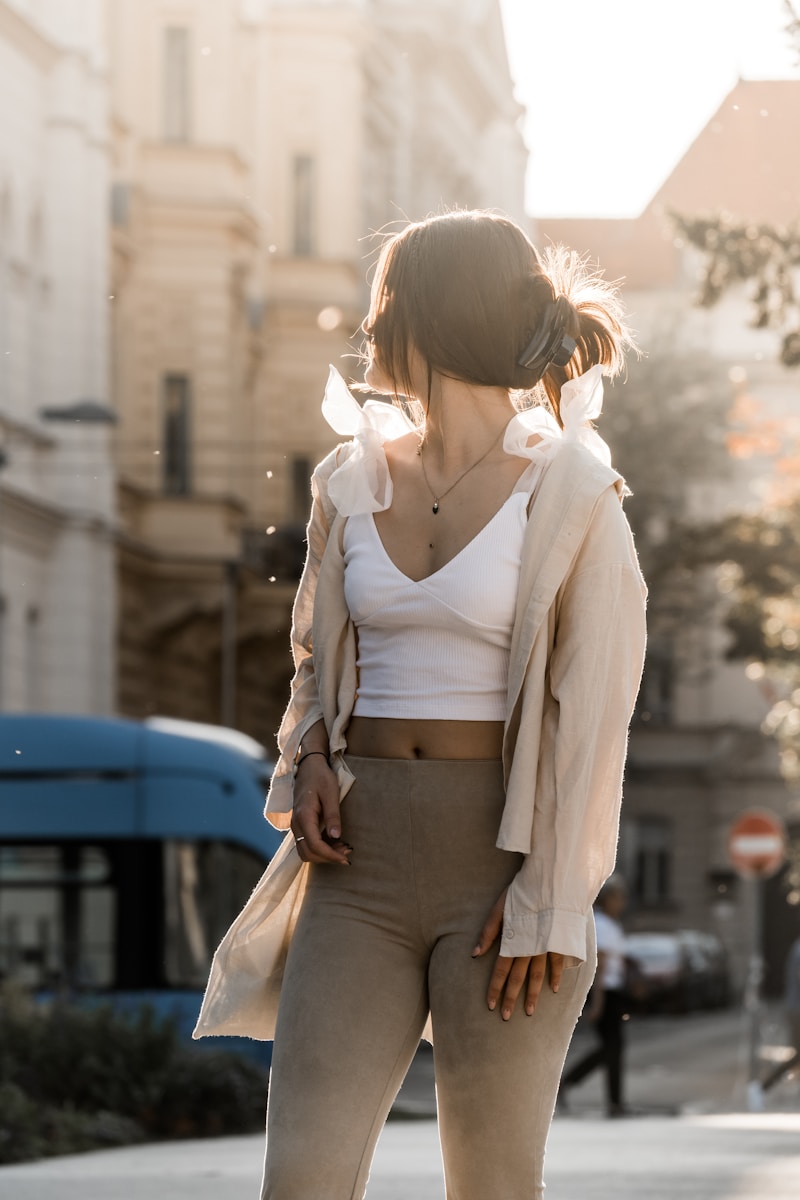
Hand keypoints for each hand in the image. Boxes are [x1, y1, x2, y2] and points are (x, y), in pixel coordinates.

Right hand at [291, 755, 351, 865]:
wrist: (309, 766)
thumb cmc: (321, 777)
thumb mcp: (331, 793)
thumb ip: (333, 815)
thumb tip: (337, 837)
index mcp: (303, 816)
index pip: (314, 845)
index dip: (330, 855)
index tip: (346, 858)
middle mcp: (296, 823)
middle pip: (308, 853)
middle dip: (328, 857)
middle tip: (347, 852)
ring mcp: (296, 825)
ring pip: (305, 851)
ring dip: (323, 855)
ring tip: (343, 847)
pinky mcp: (300, 825)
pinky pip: (306, 843)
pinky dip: (320, 848)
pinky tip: (335, 842)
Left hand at [472, 888, 564, 1018]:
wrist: (551, 883)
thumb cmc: (522, 892)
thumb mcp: (499, 907)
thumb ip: (488, 931)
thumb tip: (474, 954)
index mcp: (512, 941)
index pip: (500, 971)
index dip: (495, 989)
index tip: (491, 1006)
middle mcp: (529, 949)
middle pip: (518, 978)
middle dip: (511, 998)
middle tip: (506, 1017)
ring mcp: (546, 947)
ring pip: (538, 976)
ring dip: (533, 995)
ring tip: (530, 1012)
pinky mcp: (560, 943)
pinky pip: (558, 964)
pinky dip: (556, 976)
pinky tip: (554, 989)